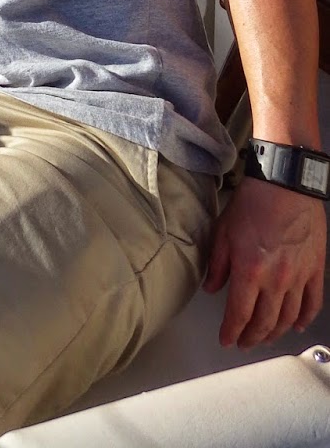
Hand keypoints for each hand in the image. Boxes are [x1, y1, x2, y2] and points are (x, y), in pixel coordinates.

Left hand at [204, 176, 325, 346]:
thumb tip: (212, 288)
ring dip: (276, 333)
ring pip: (288, 318)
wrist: (286, 183)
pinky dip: (304, 318)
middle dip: (252, 337)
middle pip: (264, 322)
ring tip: (266, 337)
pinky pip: (312, 303)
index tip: (226, 340)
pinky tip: (297, 325)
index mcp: (249, 271)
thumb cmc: (254, 202)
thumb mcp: (224, 229)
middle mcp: (275, 280)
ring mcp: (298, 277)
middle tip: (244, 343)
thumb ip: (218, 263)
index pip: (239, 314)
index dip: (231, 332)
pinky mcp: (315, 269)